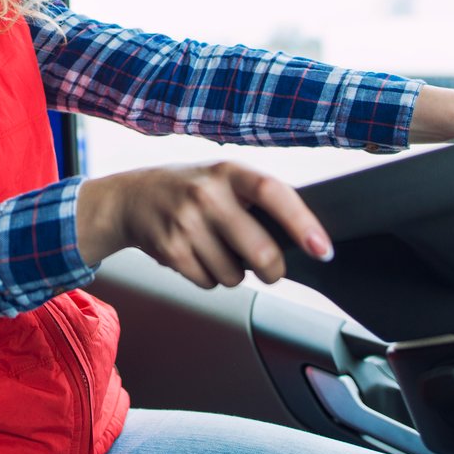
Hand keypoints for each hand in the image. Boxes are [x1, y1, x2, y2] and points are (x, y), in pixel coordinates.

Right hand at [74, 162, 331, 288]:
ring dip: (233, 272)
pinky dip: (208, 277)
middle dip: (273, 270)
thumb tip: (305, 240)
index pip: (274, 193)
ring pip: (234, 275)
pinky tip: (195, 255)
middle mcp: (206, 194)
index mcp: (228, 171)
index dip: (302, 223)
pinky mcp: (171, 250)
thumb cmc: (189, 189)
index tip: (323, 249)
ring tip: (215, 249)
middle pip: (260, 251)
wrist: (130, 198)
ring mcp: (186, 223)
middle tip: (271, 269)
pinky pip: (208, 283)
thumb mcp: (222, 178)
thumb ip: (257, 199)